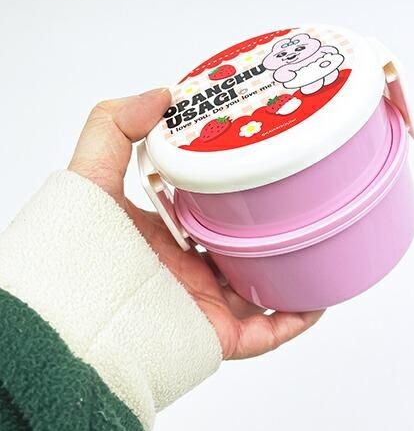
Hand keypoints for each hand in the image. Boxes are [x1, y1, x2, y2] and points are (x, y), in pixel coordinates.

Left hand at [68, 89, 323, 358]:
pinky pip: (267, 332)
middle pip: (240, 248)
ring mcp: (204, 304)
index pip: (209, 209)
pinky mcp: (216, 335)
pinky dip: (295, 318)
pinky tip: (319, 298)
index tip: (262, 163)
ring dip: (290, 272)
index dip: (235, 188)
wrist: (75, 326)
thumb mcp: (90, 176)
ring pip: (260, 289)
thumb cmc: (76, 256)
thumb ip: (114, 127)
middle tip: (301, 201)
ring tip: (321, 246)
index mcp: (165, 236)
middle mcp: (187, 270)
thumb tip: (163, 94)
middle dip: (270, 228)